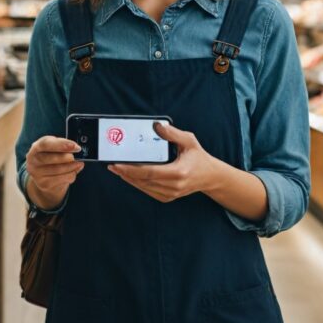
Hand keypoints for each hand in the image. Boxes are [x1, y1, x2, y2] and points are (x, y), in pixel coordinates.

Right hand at [26, 136, 83, 209]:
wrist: (45, 179)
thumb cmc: (51, 160)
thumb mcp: (54, 150)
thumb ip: (63, 147)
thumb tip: (76, 148)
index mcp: (35, 148)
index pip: (45, 144)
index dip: (61, 144)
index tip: (74, 146)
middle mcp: (33, 161)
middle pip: (51, 158)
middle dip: (67, 157)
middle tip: (77, 156)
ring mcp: (37, 174)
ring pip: (58, 169)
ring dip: (72, 166)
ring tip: (79, 163)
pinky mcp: (45, 184)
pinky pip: (62, 179)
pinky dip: (71, 174)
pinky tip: (73, 172)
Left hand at [107, 122, 221, 202]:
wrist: (210, 176)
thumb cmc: (198, 157)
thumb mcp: (189, 140)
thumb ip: (172, 133)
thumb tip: (156, 125)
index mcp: (178, 172)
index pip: (149, 172)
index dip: (131, 169)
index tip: (118, 164)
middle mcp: (174, 186)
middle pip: (143, 181)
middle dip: (125, 173)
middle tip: (112, 165)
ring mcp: (171, 194)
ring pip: (144, 187)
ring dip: (129, 179)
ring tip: (117, 170)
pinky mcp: (168, 197)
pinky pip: (148, 191)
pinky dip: (137, 184)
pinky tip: (129, 176)